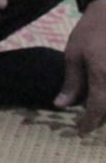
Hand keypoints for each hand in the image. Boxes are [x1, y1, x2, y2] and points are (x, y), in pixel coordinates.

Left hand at [55, 0, 105, 134]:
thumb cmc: (89, 32)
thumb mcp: (73, 55)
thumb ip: (71, 83)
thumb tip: (61, 105)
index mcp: (102, 74)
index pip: (98, 109)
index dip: (89, 123)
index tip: (80, 131)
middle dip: (101, 120)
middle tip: (88, 123)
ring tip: (97, 112)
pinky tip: (104, 96)